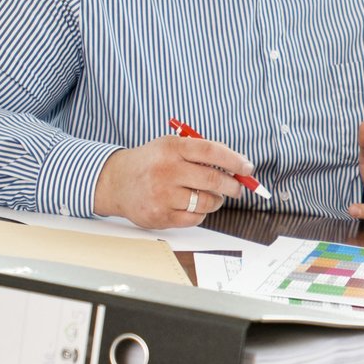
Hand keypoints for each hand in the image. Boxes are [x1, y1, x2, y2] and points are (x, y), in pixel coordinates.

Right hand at [93, 136, 247, 228]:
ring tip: (212, 196)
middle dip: (233, 185)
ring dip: (216, 200)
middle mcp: (165, 170)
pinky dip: (201, 213)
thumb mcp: (171, 146)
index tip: (247, 168)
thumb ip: (202, 151)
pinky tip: (193, 205)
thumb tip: (238, 163)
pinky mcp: (159, 216)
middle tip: (238, 188)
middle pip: (213, 179)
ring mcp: (161, 194)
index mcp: (171, 147)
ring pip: (207, 201)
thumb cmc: (151, 163)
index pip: (211, 151)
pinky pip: (195, 218)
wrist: (115, 182)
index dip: (234, 160)